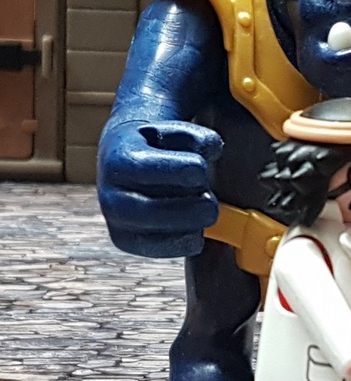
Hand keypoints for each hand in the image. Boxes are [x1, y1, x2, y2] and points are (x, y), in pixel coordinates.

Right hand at [97, 120, 222, 257]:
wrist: (131, 155)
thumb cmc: (160, 143)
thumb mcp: (175, 130)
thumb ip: (195, 137)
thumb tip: (211, 148)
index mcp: (118, 157)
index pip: (142, 168)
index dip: (174, 171)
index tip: (201, 169)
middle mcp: (109, 192)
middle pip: (142, 211)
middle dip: (182, 211)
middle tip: (211, 205)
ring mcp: (116, 220)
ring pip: (145, 237)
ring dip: (183, 229)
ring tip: (205, 214)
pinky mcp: (127, 239)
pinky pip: (153, 250)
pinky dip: (181, 244)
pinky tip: (197, 232)